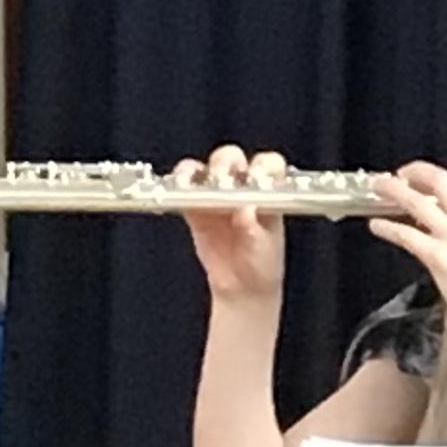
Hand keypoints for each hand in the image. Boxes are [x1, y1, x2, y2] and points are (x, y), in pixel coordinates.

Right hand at [172, 145, 286, 301]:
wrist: (242, 286)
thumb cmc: (262, 263)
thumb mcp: (263, 246)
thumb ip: (253, 228)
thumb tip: (244, 209)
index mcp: (268, 191)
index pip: (268, 164)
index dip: (261, 166)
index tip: (255, 177)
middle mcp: (242, 187)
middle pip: (232, 159)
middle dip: (225, 164)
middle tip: (220, 179)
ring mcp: (217, 194)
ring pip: (205, 169)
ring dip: (198, 172)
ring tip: (194, 184)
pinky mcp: (196, 207)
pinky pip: (184, 188)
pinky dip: (180, 185)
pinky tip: (178, 190)